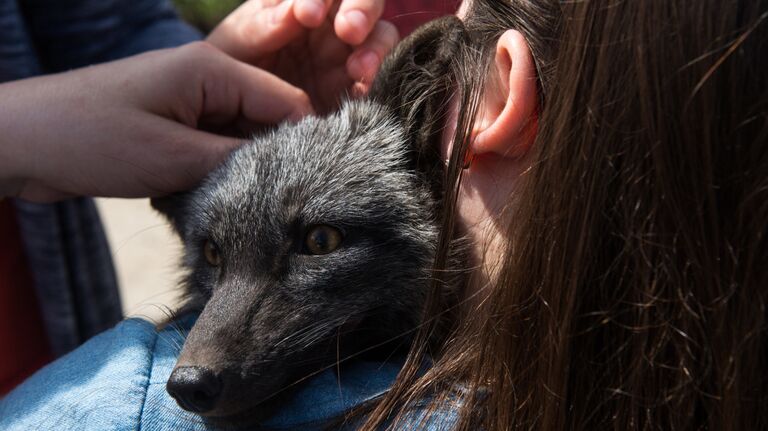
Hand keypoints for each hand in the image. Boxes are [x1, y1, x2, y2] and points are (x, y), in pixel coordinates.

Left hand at [0, 42, 311, 201]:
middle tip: (267, 202)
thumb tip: (287, 171)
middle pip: (267, 119)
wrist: (22, 141)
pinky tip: (207, 192)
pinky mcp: (175, 122)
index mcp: (212, 69)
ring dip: (240, 168)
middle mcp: (207, 78)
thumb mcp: (174, 158)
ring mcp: (190, 100)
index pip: (287, 103)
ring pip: (242, 136)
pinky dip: (217, 169)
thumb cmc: (91, 140)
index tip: (306, 186)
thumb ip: (239, 161)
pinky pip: (216, 145)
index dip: (302, 144)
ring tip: (231, 199)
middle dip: (270, 159)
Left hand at [207, 0, 398, 112]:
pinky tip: (362, 95)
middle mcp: (331, 23)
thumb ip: (260, 27)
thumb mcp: (233, 47)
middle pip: (364, 1)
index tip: (307, 15)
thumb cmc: (229, 71)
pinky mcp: (357, 91)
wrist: (230, 120)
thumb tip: (296, 12)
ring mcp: (348, 55)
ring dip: (375, 48)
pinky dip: (376, 86)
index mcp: (302, 1)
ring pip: (382, 36)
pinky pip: (380, 81)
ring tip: (358, 69)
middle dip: (361, 10)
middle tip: (349, 30)